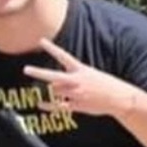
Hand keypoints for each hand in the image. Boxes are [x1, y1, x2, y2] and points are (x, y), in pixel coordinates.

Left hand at [23, 38, 141, 116]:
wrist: (120, 99)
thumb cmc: (107, 86)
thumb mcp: (92, 76)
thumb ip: (74, 78)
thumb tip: (56, 84)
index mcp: (82, 70)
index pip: (64, 56)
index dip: (52, 48)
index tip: (41, 40)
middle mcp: (77, 81)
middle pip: (54, 76)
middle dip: (39, 73)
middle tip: (26, 69)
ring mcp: (76, 94)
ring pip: (55, 91)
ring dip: (51, 91)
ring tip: (46, 92)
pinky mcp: (77, 105)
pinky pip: (58, 106)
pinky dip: (48, 105)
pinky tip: (40, 104)